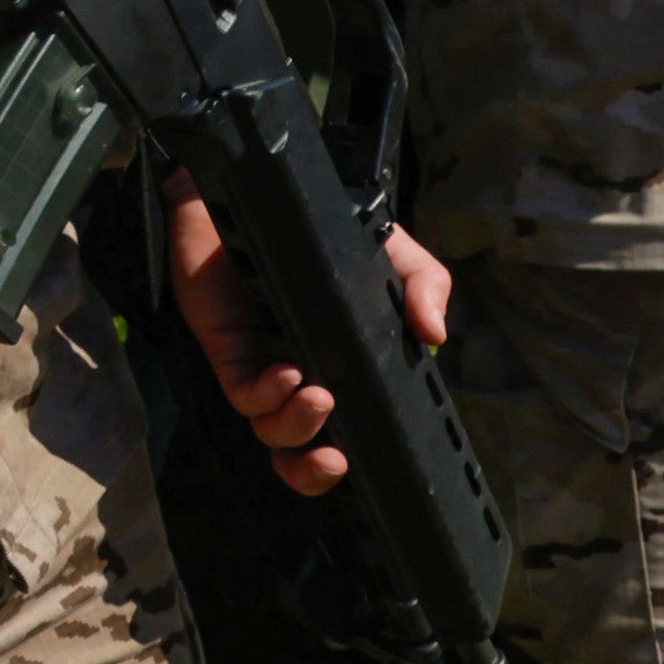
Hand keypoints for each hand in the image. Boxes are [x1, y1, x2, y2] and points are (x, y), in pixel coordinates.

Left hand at [162, 185, 455, 499]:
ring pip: (267, 428)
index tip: (367, 461)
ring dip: (294, 426)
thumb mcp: (393, 256)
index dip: (346, 461)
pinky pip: (240, 391)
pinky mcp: (227, 347)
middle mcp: (300, 377)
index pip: (341, 432)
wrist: (263, 189)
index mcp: (339, 369)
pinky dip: (265, 394)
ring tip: (320, 396)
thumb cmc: (326, 231)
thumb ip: (424, 288)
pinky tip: (287, 374)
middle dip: (311, 473)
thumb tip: (437, 335)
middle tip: (335, 459)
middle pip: (294, 452)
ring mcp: (261, 365)